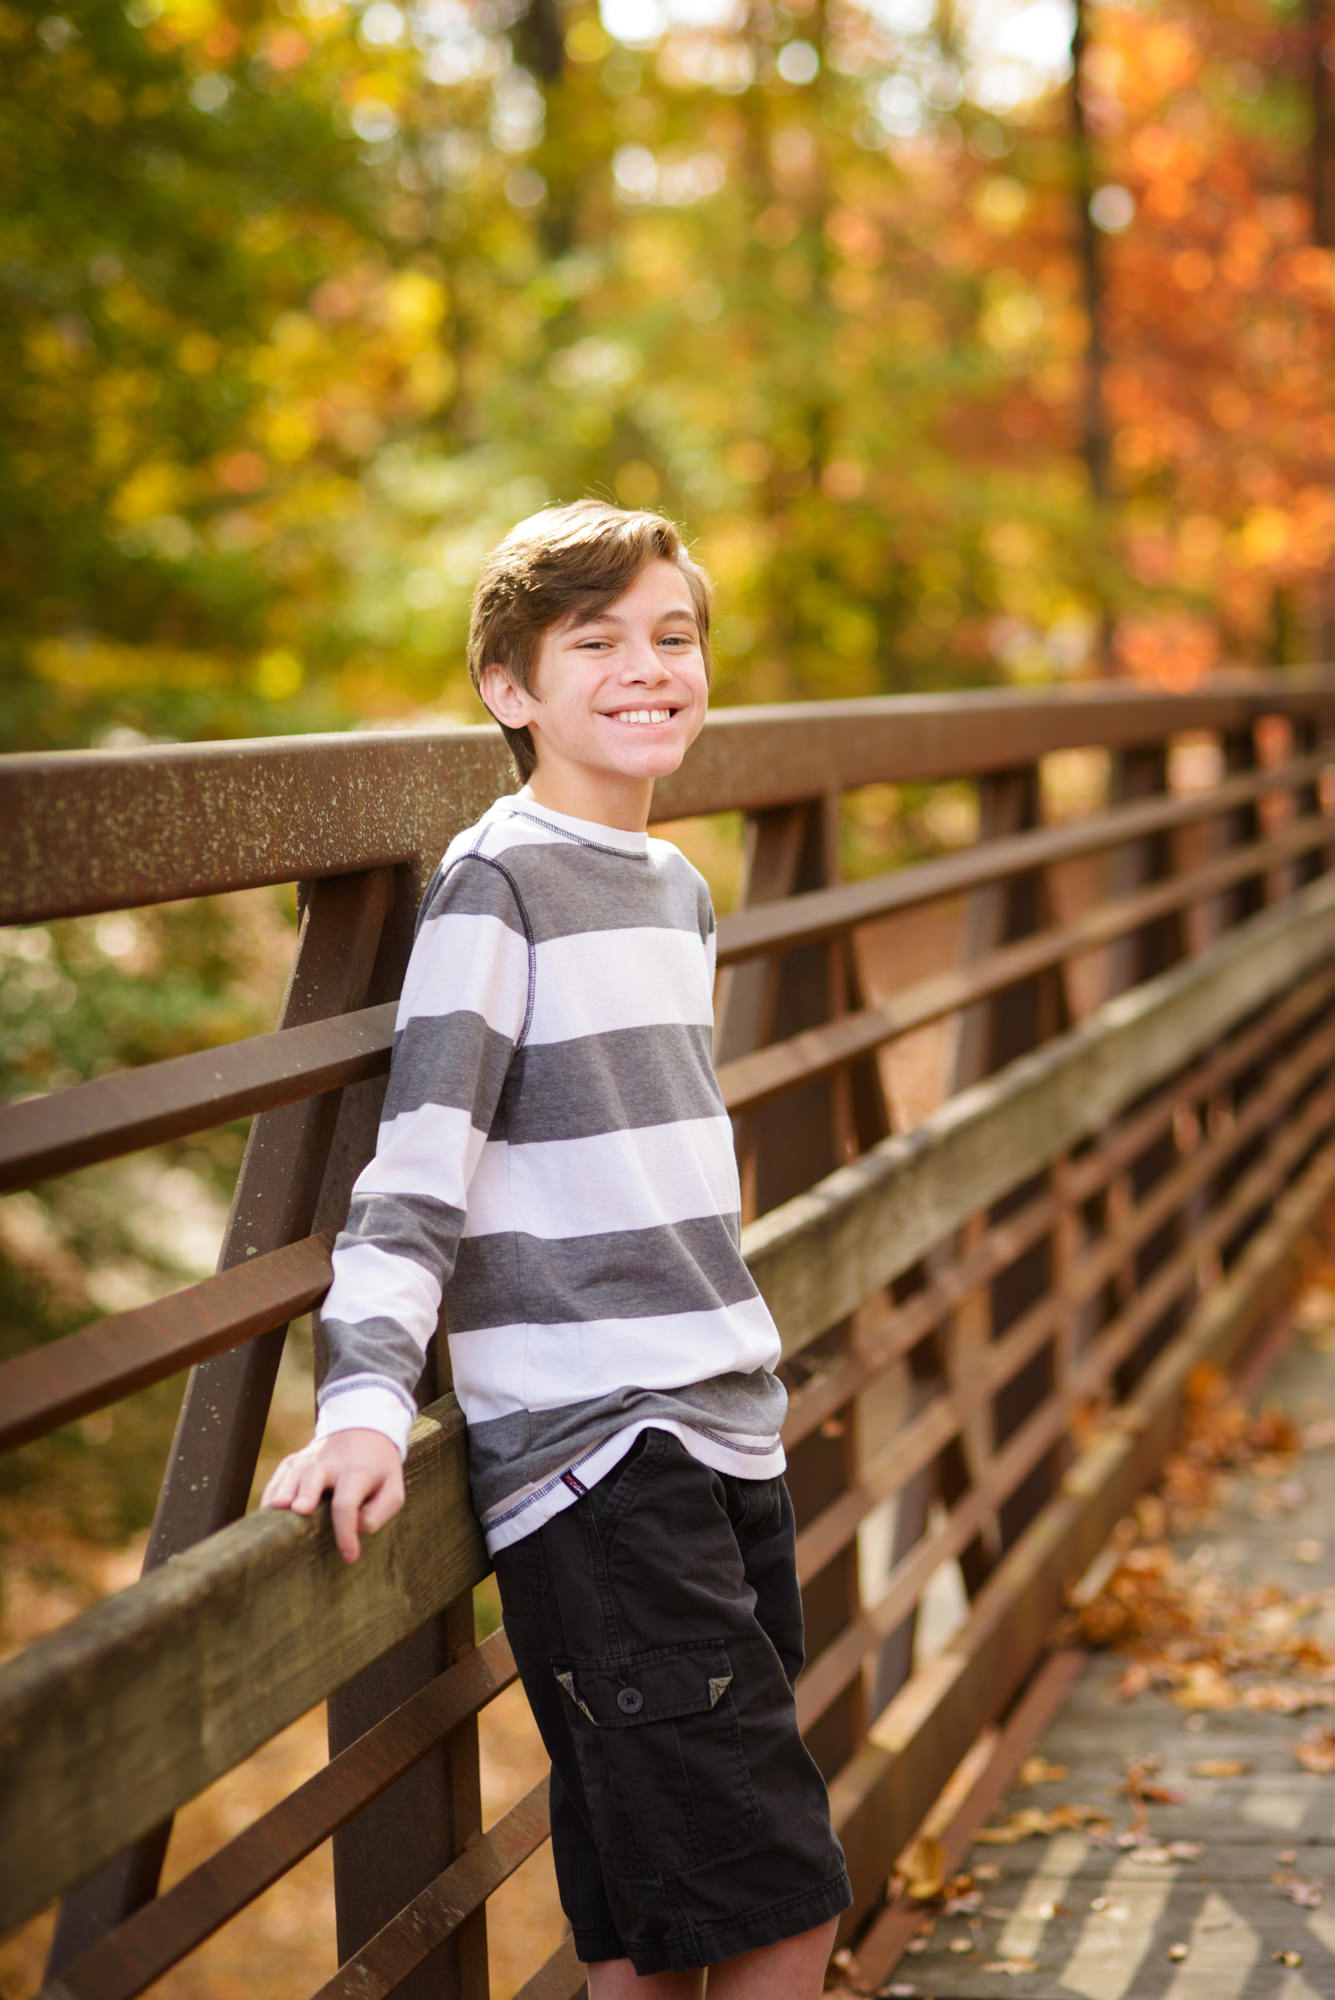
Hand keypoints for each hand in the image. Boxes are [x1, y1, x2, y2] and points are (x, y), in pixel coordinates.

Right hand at [261, 1429, 404, 1564]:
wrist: (365, 1429)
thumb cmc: (379, 1471)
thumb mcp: (393, 1490)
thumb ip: (378, 1513)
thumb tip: (354, 1529)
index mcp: (358, 1471)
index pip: (348, 1503)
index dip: (346, 1531)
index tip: (349, 1557)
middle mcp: (331, 1462)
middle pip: (315, 1477)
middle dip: (307, 1492)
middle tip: (301, 1510)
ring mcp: (311, 1458)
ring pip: (294, 1473)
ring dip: (284, 1490)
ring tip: (275, 1508)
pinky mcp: (296, 1459)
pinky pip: (281, 1473)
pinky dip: (272, 1489)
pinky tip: (266, 1508)